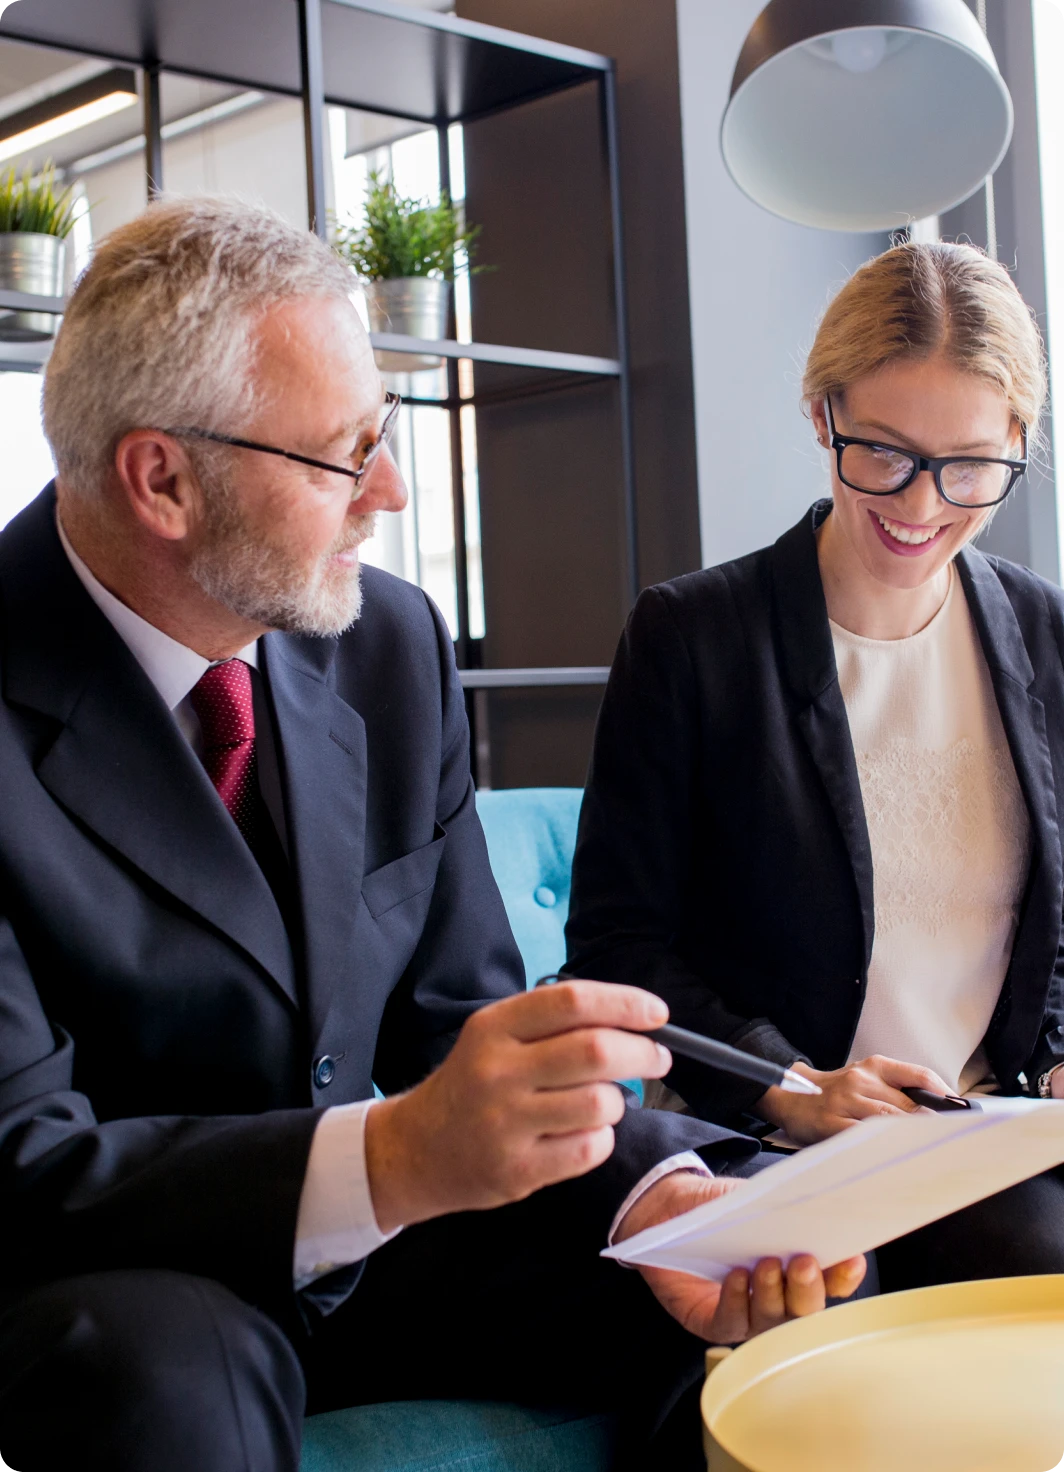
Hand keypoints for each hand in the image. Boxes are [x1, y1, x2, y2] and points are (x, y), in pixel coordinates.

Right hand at [365, 981, 672, 1231]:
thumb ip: (554, 1025)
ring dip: (617, 1102)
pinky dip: (600, 1140)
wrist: (417, 1150)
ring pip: (600, 1103)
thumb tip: (634, 1020)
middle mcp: (497, 1071)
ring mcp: (505, 1123)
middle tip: (656, 1058)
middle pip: (596, 1051)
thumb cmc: (474, 1085)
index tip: (657, 1013)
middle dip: (642, 1053)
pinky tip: (582, 1134)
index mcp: (494, 1027)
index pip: (571, 1002)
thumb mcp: (496, 1037)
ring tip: (601, 1103)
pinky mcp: (516, 1170)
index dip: (624, 1003)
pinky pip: (589, 1149)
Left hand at [614, 1171, 865, 1341]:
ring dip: (772, 1295)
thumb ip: (781, 1206)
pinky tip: (735, 1278)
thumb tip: (817, 1202)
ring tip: (765, 1266)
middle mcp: (776, 1296)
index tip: (850, 1259)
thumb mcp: (751, 1198)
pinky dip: (736, 1301)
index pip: (831, 1281)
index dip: (843, 1275)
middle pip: (805, 1310)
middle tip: (803, 1263)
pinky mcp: (711, 1320)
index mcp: (795, 1265)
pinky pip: (731, 1323)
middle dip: (808, 1289)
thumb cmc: (715, 1204)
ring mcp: (745, 1312)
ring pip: (771, 1323)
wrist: (664, 1206)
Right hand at [757, 1054, 951, 1144]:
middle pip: (908, 1104)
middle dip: (931, 1125)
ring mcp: (844, 1102)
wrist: (791, 1095)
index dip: (944, 1095)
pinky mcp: (830, 1123)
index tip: (962, 1112)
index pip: (919, 1076)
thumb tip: (939, 1110)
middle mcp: (860, 1080)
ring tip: (929, 1151)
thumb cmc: (838, 1091)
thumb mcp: (866, 1078)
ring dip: (911, 1138)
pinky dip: (881, 1147)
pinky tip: (894, 1155)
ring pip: (888, 1122)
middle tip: (951, 1142)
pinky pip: (862, 1137)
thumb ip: (898, 1090)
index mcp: (874, 1066)